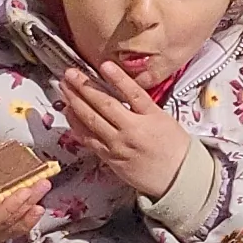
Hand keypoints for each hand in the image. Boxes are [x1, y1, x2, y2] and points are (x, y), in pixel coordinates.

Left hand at [56, 63, 195, 202]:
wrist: (177, 177)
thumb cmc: (175, 148)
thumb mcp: (165, 121)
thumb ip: (144, 108)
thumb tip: (121, 91)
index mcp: (153, 118)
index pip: (133, 94)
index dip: (118, 78)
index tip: (104, 65)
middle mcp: (134, 131)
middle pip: (105, 105)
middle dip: (85, 87)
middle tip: (70, 74)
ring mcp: (119, 145)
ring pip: (91, 120)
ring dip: (75, 102)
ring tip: (64, 88)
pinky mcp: (109, 157)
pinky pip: (88, 139)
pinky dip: (76, 124)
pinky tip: (68, 113)